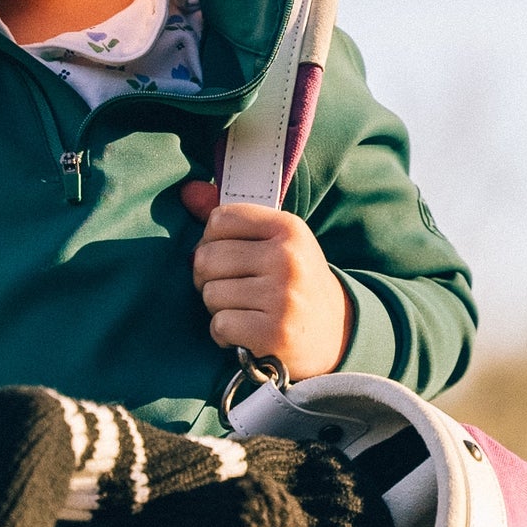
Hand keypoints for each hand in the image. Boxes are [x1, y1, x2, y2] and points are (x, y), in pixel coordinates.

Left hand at [183, 186, 352, 379]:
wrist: (340, 332)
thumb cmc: (296, 282)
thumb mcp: (277, 243)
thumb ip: (233, 220)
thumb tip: (187, 191)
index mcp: (288, 228)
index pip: (219, 220)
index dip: (212, 242)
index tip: (229, 258)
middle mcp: (287, 258)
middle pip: (207, 258)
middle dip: (208, 278)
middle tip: (232, 289)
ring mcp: (283, 297)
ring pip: (211, 294)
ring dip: (219, 308)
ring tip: (246, 311)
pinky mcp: (275, 333)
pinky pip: (221, 325)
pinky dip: (225, 335)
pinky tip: (245, 334)